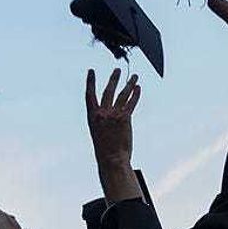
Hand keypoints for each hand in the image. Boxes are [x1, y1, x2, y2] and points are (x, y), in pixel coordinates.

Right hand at [85, 68, 143, 202]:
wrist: (111, 159)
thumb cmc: (105, 149)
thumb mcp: (98, 132)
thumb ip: (102, 120)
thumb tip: (108, 114)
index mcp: (92, 116)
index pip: (89, 94)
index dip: (90, 81)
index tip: (91, 71)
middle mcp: (102, 113)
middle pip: (108, 90)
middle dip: (114, 79)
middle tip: (118, 69)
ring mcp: (113, 115)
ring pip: (122, 94)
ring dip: (129, 84)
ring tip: (134, 76)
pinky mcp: (125, 119)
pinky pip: (131, 103)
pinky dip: (135, 94)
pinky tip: (138, 88)